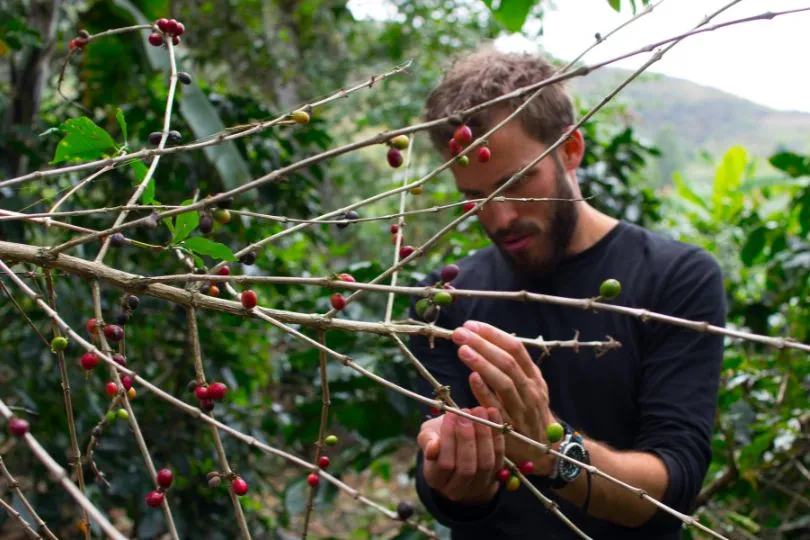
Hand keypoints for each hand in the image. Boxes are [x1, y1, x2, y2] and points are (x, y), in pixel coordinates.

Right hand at [418, 406, 504, 504]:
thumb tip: (433, 448)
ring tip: (479, 411)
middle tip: (466, 413)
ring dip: (484, 434)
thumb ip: (427, 440)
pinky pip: (499, 455)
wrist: (457, 443)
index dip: (448, 440)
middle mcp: (458, 488)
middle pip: (466, 468)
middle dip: (467, 438)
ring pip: (485, 463)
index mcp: (436, 479)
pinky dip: (497, 433)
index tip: (450, 415)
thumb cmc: (438, 438)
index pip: (444, 464)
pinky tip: (492, 413)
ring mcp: (479, 484)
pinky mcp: (496, 474)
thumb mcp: (427, 436)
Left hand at [451, 320, 557, 473]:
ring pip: (504, 382)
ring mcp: (523, 409)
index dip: (493, 334)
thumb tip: (488, 339)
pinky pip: (497, 407)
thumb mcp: (528, 386)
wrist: (547, 449)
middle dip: (483, 344)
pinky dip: (485, 391)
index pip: (515, 348)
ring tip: (462, 350)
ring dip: (482, 364)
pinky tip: (471, 378)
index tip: (471, 325)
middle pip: (507, 361)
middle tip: (459, 333)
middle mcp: (531, 389)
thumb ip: (512, 366)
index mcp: (534, 376)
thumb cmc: (530, 411)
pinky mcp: (511, 427)